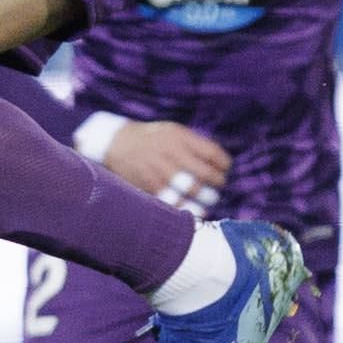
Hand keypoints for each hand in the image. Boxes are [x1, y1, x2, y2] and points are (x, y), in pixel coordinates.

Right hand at [103, 120, 231, 214]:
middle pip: (205, 173)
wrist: (116, 144)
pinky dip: (189, 208)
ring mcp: (160, 171)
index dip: (224, 164)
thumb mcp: (173, 131)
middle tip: (219, 185)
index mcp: (180, 137)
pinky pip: (174, 201)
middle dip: (218, 182)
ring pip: (192, 190)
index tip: (225, 169)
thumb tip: (220, 162)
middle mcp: (171, 154)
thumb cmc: (152, 138)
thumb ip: (195, 143)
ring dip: (206, 198)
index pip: (212, 153)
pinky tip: (197, 211)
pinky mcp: (150, 186)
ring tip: (210, 199)